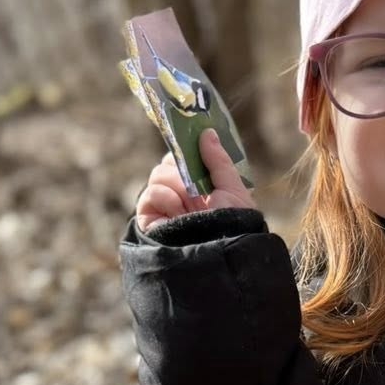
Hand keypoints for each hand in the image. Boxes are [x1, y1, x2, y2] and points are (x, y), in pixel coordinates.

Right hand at [136, 127, 258, 226]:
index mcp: (201, 188)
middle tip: (197, 184)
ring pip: (158, 174)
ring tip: (193, 205)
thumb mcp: (233, 189)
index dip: (185, 150)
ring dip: (178, 185)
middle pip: (168, 163)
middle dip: (183, 168)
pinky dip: (166, 198)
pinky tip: (179, 214)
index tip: (190, 143)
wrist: (221, 251)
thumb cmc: (233, 224)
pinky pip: (150, 193)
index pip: (183, 158)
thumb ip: (219, 160)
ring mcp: (165, 207)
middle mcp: (182, 196)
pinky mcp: (150, 219)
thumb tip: (207, 132)